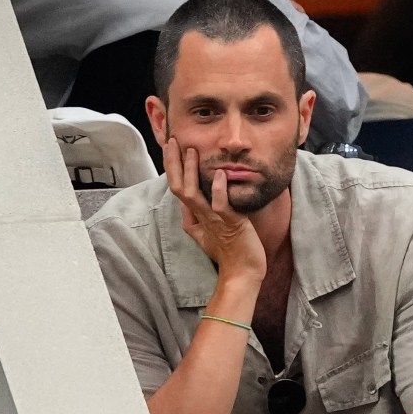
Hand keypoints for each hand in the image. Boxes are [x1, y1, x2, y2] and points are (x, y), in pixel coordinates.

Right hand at [163, 138, 265, 283]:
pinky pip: (220, 205)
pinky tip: (219, 174)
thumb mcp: (204, 234)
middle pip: (178, 187)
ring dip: (190, 171)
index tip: (170, 147)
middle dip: (174, 164)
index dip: (171, 167)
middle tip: (172, 142)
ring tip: (190, 151)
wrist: (242, 272)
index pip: (177, 188)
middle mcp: (200, 216)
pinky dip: (218, 189)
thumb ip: (193, 218)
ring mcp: (213, 220)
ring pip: (194, 194)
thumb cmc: (226, 252)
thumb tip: (183, 204)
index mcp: (195, 216)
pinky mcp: (230, 224)